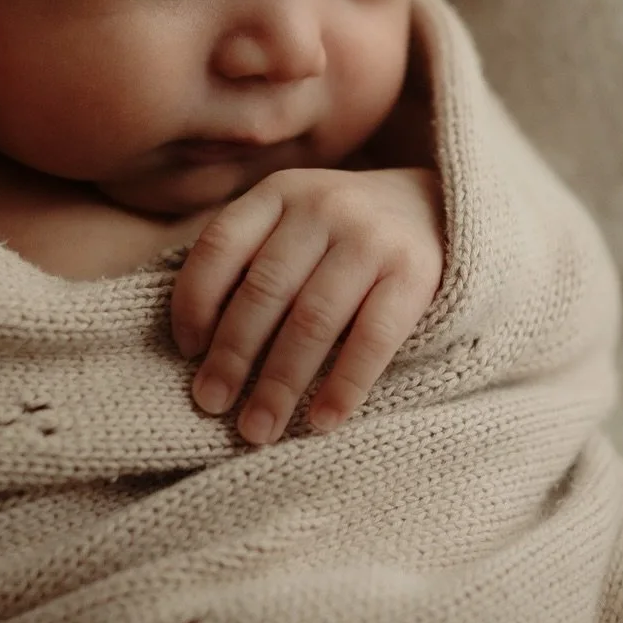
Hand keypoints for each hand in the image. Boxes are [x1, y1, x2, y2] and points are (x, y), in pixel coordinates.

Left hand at [170, 167, 444, 445]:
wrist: (434, 207)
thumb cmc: (340, 233)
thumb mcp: (291, 222)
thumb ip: (249, 261)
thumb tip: (197, 347)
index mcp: (279, 193)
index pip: (220, 247)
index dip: (195, 302)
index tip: (188, 353)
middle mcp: (322, 206)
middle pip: (264, 291)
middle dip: (232, 356)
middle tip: (211, 404)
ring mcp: (371, 237)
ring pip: (312, 321)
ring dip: (280, 383)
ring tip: (258, 429)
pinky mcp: (415, 272)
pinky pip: (372, 339)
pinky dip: (344, 385)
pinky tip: (322, 421)